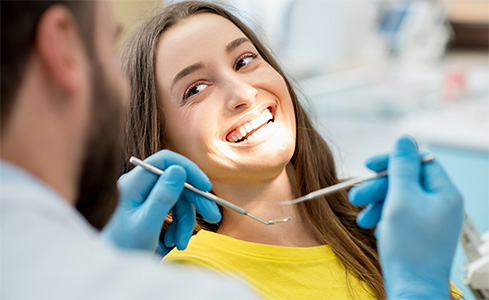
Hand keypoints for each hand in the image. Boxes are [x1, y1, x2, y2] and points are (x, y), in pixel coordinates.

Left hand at [102, 150, 220, 254]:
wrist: (115, 265)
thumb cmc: (124, 248)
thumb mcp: (147, 225)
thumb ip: (163, 197)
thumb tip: (179, 170)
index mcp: (133, 183)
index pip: (165, 161)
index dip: (188, 169)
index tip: (205, 187)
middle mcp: (140, 185)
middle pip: (177, 181)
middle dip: (195, 201)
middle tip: (214, 216)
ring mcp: (146, 195)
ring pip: (179, 198)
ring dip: (186, 221)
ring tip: (181, 244)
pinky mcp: (153, 207)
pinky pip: (175, 210)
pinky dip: (179, 226)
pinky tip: (173, 242)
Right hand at [349, 136, 463, 298]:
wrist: (411, 289)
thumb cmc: (409, 248)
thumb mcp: (401, 198)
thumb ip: (402, 166)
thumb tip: (404, 139)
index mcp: (445, 193)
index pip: (420, 162)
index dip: (393, 161)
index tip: (369, 165)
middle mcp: (441, 205)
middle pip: (406, 181)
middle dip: (378, 187)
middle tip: (356, 196)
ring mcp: (431, 220)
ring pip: (399, 199)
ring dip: (376, 204)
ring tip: (361, 217)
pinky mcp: (419, 233)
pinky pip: (399, 215)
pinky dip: (383, 217)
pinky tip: (373, 228)